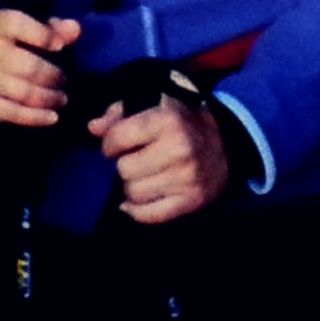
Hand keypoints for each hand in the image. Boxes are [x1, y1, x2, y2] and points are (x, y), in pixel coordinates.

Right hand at [0, 8, 80, 127]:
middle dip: (51, 75)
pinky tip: (52, 117)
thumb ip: (53, 28)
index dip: (41, 34)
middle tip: (64, 81)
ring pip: (21, 92)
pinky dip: (35, 117)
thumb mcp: (27, 30)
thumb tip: (75, 29)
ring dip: (47, 98)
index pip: (15, 24)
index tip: (60, 46)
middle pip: (25, 65)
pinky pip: (10, 112)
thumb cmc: (9, 44)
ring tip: (61, 99)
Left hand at [89, 97, 229, 224]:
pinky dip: (137, 210)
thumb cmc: (182, 121)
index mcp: (167, 121)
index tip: (115, 145)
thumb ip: (119, 113)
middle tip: (132, 161)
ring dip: (131, 187)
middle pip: (125, 170)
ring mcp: (186, 179)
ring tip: (140, 177)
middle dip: (123, 165)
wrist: (226, 143)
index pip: (119, 138)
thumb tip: (93, 128)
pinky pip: (150, 215)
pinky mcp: (191, 201)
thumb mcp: (154, 105)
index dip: (109, 144)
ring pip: (135, 194)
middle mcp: (178, 150)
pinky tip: (136, 201)